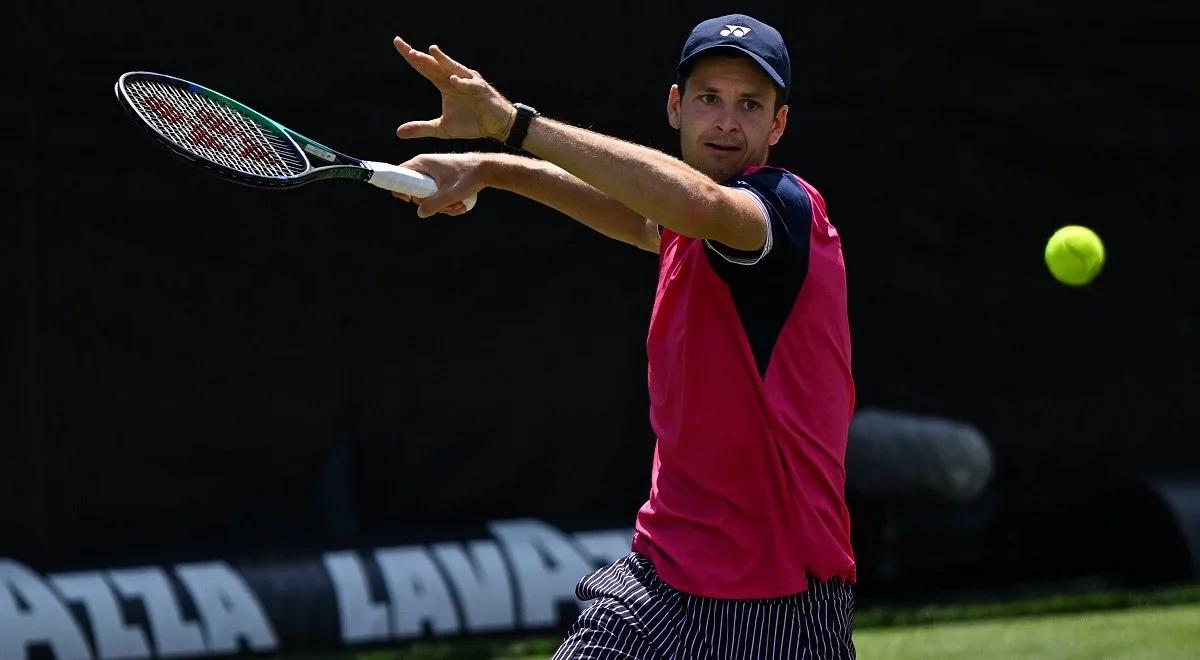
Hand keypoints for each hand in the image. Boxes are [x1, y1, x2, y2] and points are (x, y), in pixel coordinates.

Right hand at [391, 153, 488, 217]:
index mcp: (421, 163)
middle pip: (415, 191)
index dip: (399, 189)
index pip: (398, 175)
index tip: (410, 200)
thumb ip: (434, 204)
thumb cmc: (468, 176)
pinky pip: (437, 195)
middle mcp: (425, 167)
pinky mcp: (441, 180)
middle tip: (446, 206)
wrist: (486, 169)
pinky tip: (460, 205)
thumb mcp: (450, 193)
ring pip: (428, 196)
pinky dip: (447, 203)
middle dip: (430, 204)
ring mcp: (433, 173)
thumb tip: (420, 213)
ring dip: (442, 206)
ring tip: (458, 205)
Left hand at [393, 37, 516, 141]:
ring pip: (452, 68)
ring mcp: (468, 81)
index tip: (397, 42)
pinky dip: (462, 82)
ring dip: (442, 60)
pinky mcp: (481, 89)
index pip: (424, 67)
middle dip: (419, 55)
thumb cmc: (471, 123)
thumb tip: (398, 133)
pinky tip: (452, 80)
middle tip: (402, 44)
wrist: (495, 125)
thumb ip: (421, 128)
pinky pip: (470, 84)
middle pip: (433, 64)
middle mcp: (454, 78)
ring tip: (430, 51)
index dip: (411, 56)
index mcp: (444, 84)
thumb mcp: (442, 128)